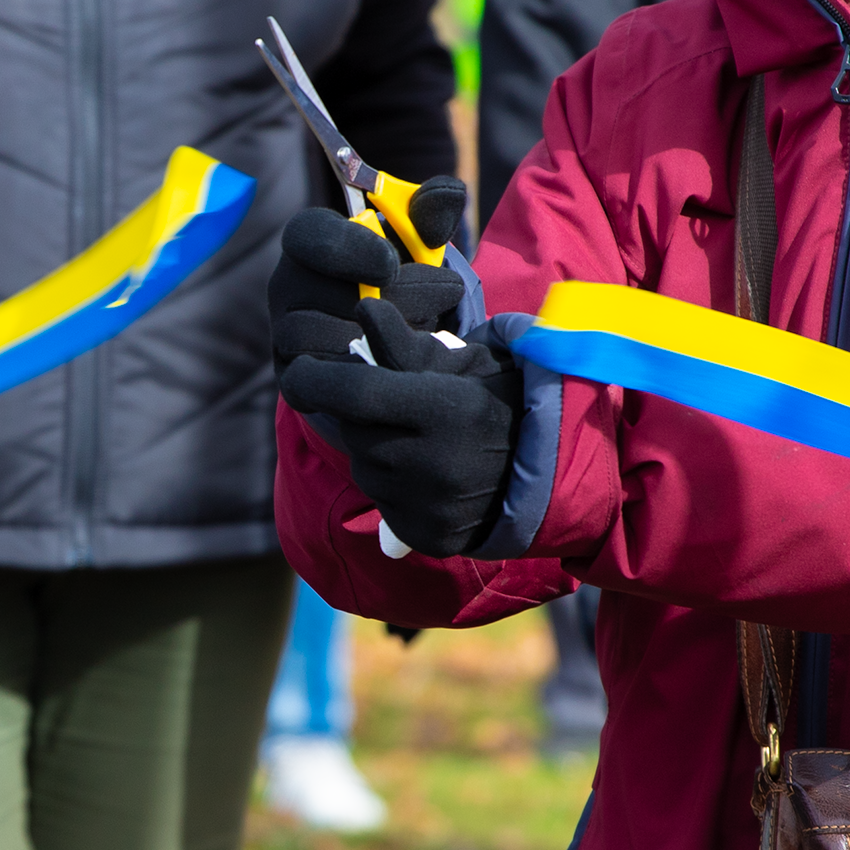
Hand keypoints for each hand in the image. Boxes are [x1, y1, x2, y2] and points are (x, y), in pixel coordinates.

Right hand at [269, 204, 465, 378]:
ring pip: (329, 338)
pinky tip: (409, 361)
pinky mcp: (297, 379)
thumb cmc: (400, 277)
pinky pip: (330, 379)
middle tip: (446, 292)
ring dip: (388, 334)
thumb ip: (431, 215)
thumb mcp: (418, 243)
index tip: (391, 263)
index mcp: (308, 242)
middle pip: (325, 292)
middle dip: (394, 295)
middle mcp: (287, 287)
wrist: (394, 338)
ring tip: (429, 328)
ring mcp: (287, 336)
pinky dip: (376, 370)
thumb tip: (447, 192)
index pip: (306, 235)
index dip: (348, 248)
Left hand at [280, 298, 522, 558]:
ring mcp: (432, 509)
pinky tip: (424, 470)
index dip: (316, 378)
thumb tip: (363, 310)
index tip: (297, 370)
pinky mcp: (428, 538)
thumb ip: (406, 344)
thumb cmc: (501, 399)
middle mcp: (437, 466)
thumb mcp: (465, 361)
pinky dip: (391, 485)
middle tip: (384, 402)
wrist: (552, 470)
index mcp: (450, 410)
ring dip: (375, 449)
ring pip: (365, 469)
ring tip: (415, 437)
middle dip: (357, 413)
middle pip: (355, 432)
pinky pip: (382, 504)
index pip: (356, 392)